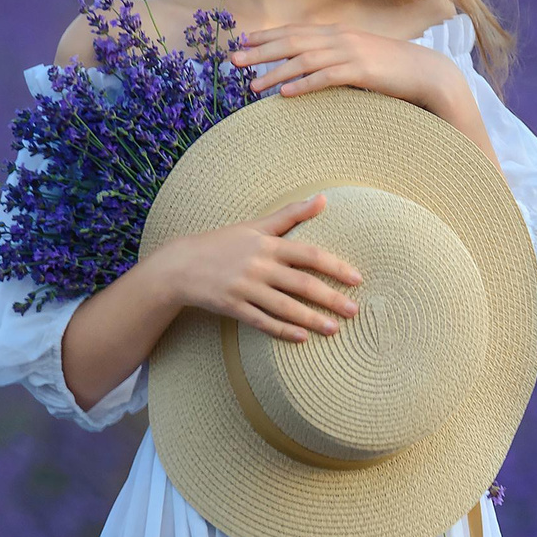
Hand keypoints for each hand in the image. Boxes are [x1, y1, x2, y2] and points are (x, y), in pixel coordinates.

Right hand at [153, 193, 364, 342]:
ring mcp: (245, 288)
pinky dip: (282, 330)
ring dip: (312, 319)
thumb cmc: (223, 243)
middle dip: (331, 298)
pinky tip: (302, 338)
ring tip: (334, 329)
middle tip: (354, 311)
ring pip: (285, 307)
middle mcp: (258, 266)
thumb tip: (324, 198)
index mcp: (267, 244)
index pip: (309, 255)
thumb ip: (291, 215)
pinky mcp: (233, 307)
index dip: (335, 266)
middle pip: (302, 284)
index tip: (357, 279)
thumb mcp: (255, 225)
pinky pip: (262, 321)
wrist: (180, 265)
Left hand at [230, 22, 454, 107]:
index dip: (266, 36)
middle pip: (292, 41)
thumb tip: (309, 67)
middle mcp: (340, 38)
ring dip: (275, 72)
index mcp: (337, 33)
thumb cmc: (391, 69)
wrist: (426, 72)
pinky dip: (303, 85)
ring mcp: (351, 53)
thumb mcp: (358, 57)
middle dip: (260, 50)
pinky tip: (285, 95)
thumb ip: (334, 58)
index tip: (242, 42)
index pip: (294, 30)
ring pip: (304, 60)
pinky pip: (326, 77)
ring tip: (252, 85)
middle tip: (234, 60)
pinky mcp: (361, 71)